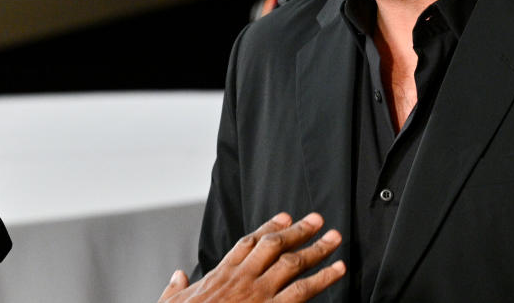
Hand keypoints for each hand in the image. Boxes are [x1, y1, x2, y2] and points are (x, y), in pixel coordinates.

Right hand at [158, 212, 345, 302]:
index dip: (269, 228)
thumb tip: (177, 276)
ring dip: (317, 250)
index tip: (285, 217)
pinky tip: (338, 271)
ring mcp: (259, 295)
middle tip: (319, 219)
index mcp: (221, 275)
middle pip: (276, 246)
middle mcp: (243, 279)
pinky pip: (302, 292)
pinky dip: (322, 280)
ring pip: (293, 265)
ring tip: (336, 239)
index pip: (249, 243)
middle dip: (299, 232)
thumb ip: (176, 289)